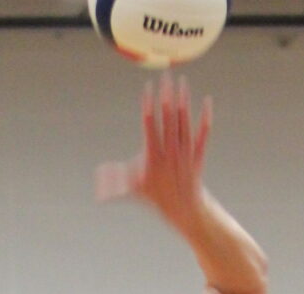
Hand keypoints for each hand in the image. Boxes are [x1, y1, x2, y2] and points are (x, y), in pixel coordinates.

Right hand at [96, 78, 211, 229]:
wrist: (183, 209)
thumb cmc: (156, 197)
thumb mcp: (133, 189)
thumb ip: (114, 182)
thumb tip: (96, 183)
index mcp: (153, 155)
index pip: (150, 124)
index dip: (149, 105)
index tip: (148, 88)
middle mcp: (170, 151)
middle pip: (168, 117)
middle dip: (167, 94)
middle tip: (166, 74)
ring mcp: (185, 152)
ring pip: (185, 121)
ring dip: (184, 100)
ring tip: (181, 80)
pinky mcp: (198, 154)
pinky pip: (203, 133)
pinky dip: (205, 118)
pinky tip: (207, 100)